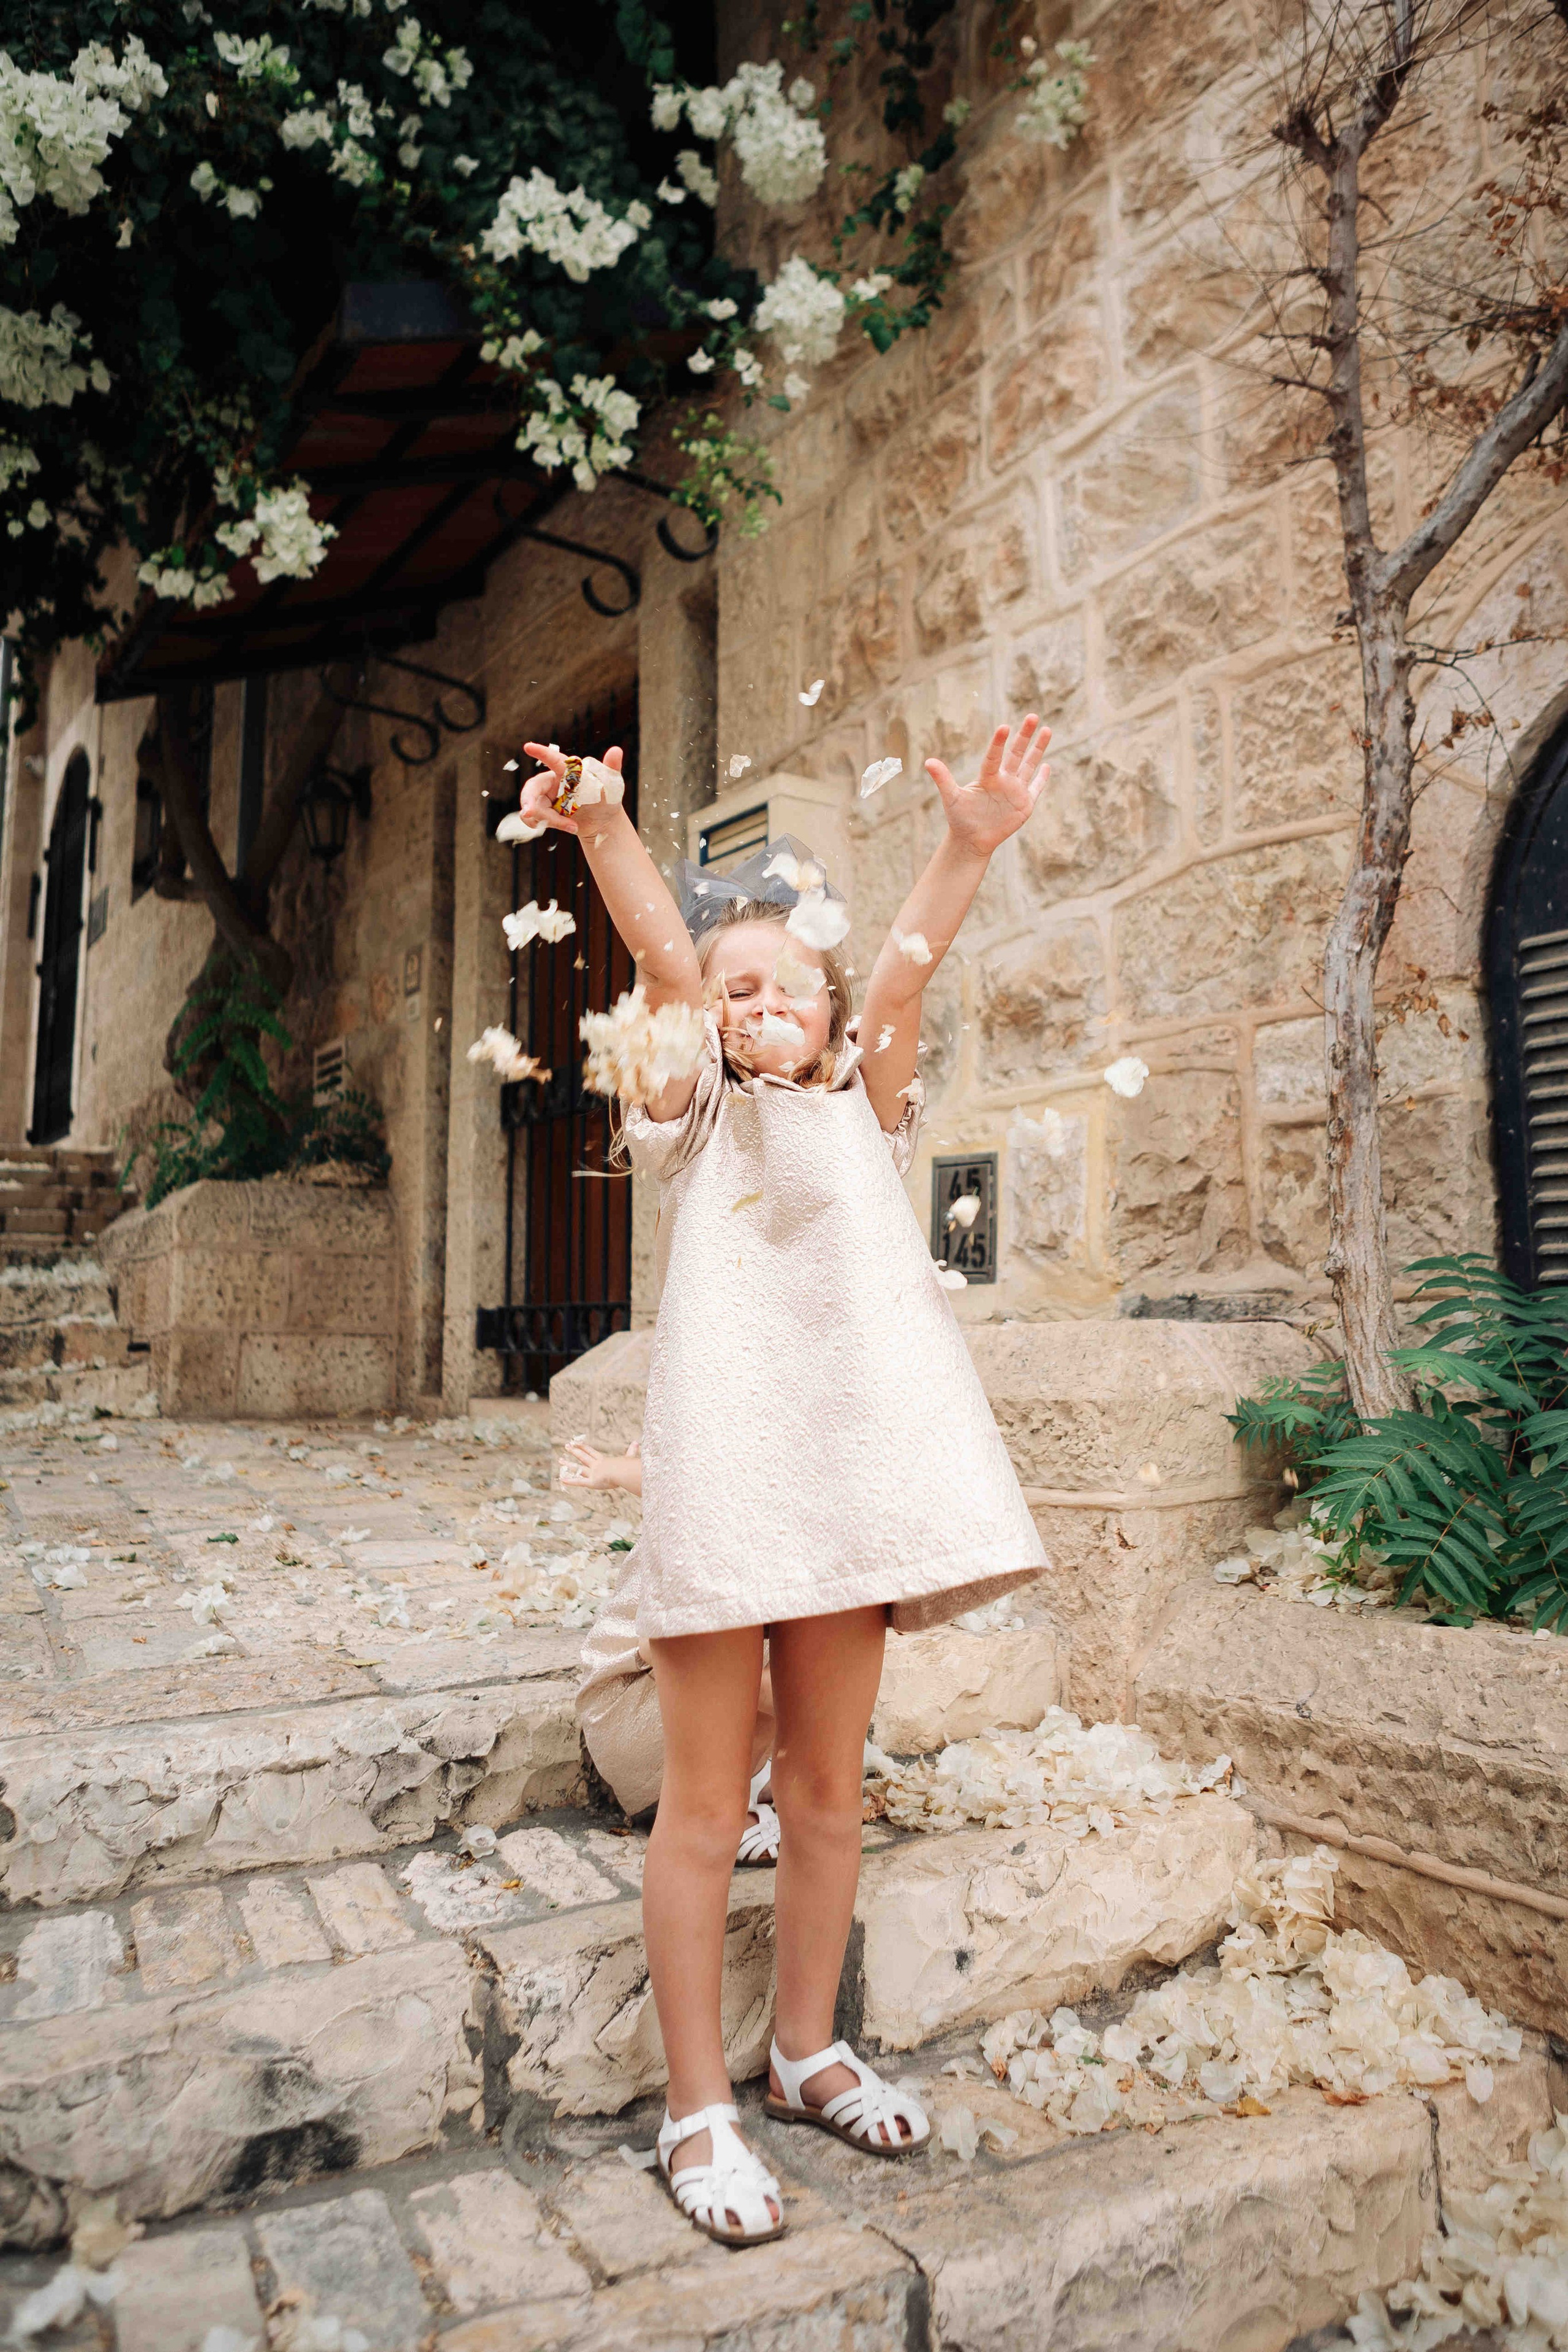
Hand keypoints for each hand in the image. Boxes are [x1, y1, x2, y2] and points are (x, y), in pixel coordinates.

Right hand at [518, 740, 626, 837]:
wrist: (603, 822)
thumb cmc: (606, 799)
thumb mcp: (611, 784)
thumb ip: (611, 767)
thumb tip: (616, 750)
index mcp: (567, 771)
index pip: (553, 760)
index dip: (541, 753)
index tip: (528, 747)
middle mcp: (553, 782)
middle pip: (533, 788)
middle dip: (529, 801)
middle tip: (528, 814)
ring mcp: (546, 798)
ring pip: (534, 807)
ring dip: (550, 820)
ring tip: (573, 827)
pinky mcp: (543, 812)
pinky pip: (533, 819)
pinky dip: (547, 825)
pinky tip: (568, 827)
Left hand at [560, 1437, 634, 1490]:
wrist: (623, 1472)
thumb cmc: (628, 1467)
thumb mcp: (629, 1458)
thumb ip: (631, 1451)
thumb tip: (637, 1442)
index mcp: (603, 1461)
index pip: (591, 1452)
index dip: (583, 1447)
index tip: (576, 1442)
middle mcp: (596, 1465)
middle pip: (583, 1457)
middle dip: (574, 1451)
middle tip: (566, 1446)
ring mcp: (593, 1473)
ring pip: (578, 1468)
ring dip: (568, 1464)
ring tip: (560, 1460)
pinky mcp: (591, 1482)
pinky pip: (579, 1482)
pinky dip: (570, 1480)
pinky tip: (562, 1478)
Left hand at [927, 715, 1049, 856]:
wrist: (971, 840)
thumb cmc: (960, 818)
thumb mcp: (951, 798)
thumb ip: (943, 779)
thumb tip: (928, 761)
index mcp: (987, 777)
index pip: (994, 756)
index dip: (999, 743)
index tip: (1004, 727)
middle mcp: (1003, 779)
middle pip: (1017, 753)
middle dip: (1025, 735)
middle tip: (1032, 716)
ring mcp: (1015, 791)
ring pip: (1029, 765)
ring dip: (1038, 749)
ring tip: (1046, 729)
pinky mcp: (1024, 805)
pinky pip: (1035, 788)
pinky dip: (1042, 778)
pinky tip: (1047, 765)